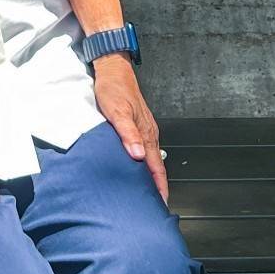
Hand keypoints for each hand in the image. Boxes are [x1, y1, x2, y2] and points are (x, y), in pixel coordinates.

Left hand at [92, 56, 167, 203]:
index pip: (156, 166)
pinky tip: (136, 166)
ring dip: (150, 175)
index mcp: (146, 133)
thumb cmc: (113, 88)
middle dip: (157, 185)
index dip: (159, 186)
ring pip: (150, 158)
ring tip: (146, 191)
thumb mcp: (117, 112)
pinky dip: (143, 162)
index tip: (162, 202)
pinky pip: (143, 148)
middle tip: (154, 204)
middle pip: (156, 165)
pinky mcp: (136, 125)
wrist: (112, 69)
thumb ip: (128, 134)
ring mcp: (144, 128)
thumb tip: (138, 156)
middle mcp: (148, 133)